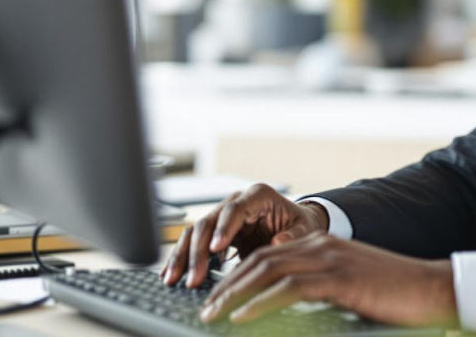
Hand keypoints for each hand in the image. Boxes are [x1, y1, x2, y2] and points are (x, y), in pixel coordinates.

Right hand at [160, 183, 328, 287]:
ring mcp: (222, 216)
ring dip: (183, 256)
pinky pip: (193, 243)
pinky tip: (171, 274)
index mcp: (258, 195)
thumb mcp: (304, 229)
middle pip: (209, 221)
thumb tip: (278, 242)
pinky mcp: (214, 232)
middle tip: (194, 277)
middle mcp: (236, 202)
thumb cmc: (298, 224)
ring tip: (173, 279)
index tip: (216, 248)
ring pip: (194, 232)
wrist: (294, 224)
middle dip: (198, 251)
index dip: (224, 227)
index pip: (235, 208)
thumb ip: (293, 236)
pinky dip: (182, 259)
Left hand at [199, 233, 455, 327]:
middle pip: (260, 261)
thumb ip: (319, 292)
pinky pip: (290, 289)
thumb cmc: (394, 295)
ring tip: (213, 315)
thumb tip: (286, 313)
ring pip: (268, 271)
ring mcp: (330, 260)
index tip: (217, 299)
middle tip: (205, 309)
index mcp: (322, 246)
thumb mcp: (349, 289)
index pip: (267, 256)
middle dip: (227, 286)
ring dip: (235, 295)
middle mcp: (322, 247)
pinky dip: (261, 304)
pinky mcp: (339, 278)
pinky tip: (242, 318)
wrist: (431, 288)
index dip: (237, 277)